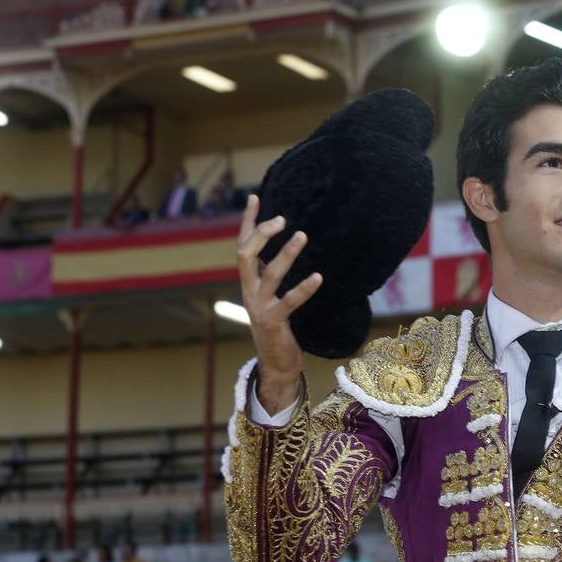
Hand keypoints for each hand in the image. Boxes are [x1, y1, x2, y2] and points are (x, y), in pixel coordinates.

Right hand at [235, 195, 324, 413]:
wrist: (276, 364)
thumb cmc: (278, 327)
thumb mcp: (271, 296)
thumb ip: (270, 275)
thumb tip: (282, 248)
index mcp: (248, 282)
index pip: (242, 246)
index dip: (246, 222)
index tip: (255, 197)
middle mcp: (248, 292)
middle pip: (245, 254)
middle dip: (260, 233)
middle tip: (283, 219)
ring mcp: (259, 308)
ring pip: (269, 274)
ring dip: (286, 254)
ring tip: (302, 235)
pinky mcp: (273, 323)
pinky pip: (289, 302)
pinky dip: (304, 288)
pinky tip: (319, 276)